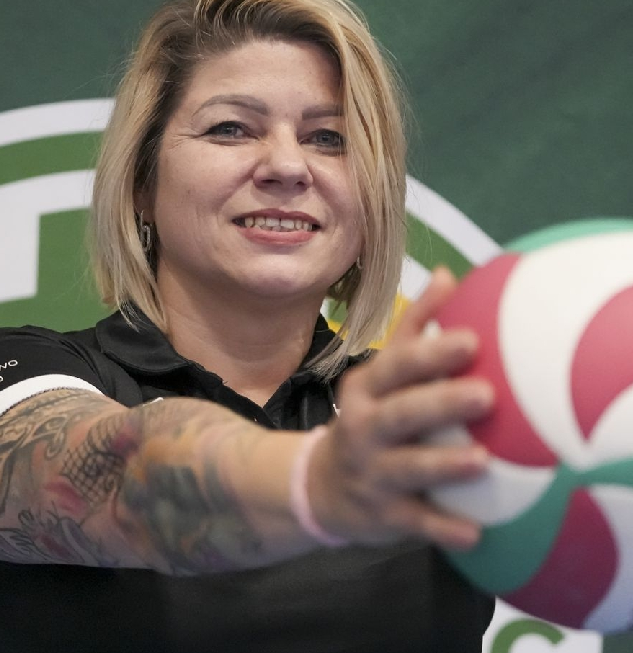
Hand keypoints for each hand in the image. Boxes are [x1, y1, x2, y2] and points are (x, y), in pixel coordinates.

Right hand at [310, 267, 493, 549]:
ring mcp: (369, 472)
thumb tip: (450, 273)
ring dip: (441, 465)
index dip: (429, 353)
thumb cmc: (367, 417)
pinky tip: (473, 533)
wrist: (321, 485)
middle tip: (485, 395)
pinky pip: (412, 521)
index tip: (472, 339)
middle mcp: (362, 428)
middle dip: (439, 404)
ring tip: (482, 461)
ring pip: (405, 467)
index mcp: (365, 389)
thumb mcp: (380, 373)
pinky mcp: (379, 514)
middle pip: (399, 414)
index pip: (394, 366)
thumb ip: (414, 328)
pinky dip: (439, 528)